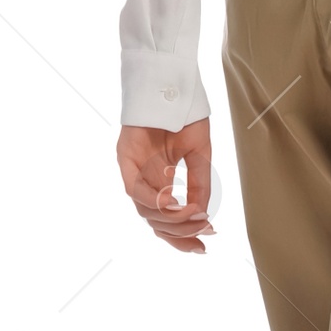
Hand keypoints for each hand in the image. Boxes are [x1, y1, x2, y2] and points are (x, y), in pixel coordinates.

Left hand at [117, 121, 213, 252]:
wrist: (174, 83)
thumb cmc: (184, 114)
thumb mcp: (200, 156)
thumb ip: (200, 186)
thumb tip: (202, 218)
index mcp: (161, 180)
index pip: (167, 219)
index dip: (183, 236)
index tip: (205, 246)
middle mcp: (145, 180)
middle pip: (155, 222)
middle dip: (179, 235)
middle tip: (203, 237)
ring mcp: (133, 170)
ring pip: (145, 211)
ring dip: (172, 219)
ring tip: (195, 217)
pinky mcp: (124, 158)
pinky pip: (134, 189)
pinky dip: (154, 201)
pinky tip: (175, 206)